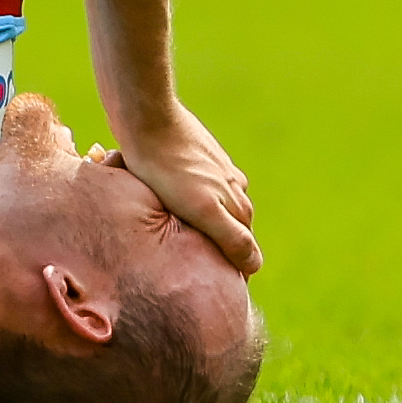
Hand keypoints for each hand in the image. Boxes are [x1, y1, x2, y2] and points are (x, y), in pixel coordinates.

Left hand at [97, 101, 260, 273]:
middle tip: (197, 268)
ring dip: (206, 224)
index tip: (213, 285)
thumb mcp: (202, 210)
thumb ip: (232, 238)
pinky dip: (191, 201)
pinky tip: (171, 202)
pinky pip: (199, 186)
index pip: (246, 251)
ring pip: (217, 207)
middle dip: (222, 250)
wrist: (147, 117)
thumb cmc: (165, 169)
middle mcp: (234, 187)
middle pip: (234, 230)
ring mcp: (217, 169)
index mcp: (238, 205)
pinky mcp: (197, 155)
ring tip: (180, 237)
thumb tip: (254, 266)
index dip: (232, 270)